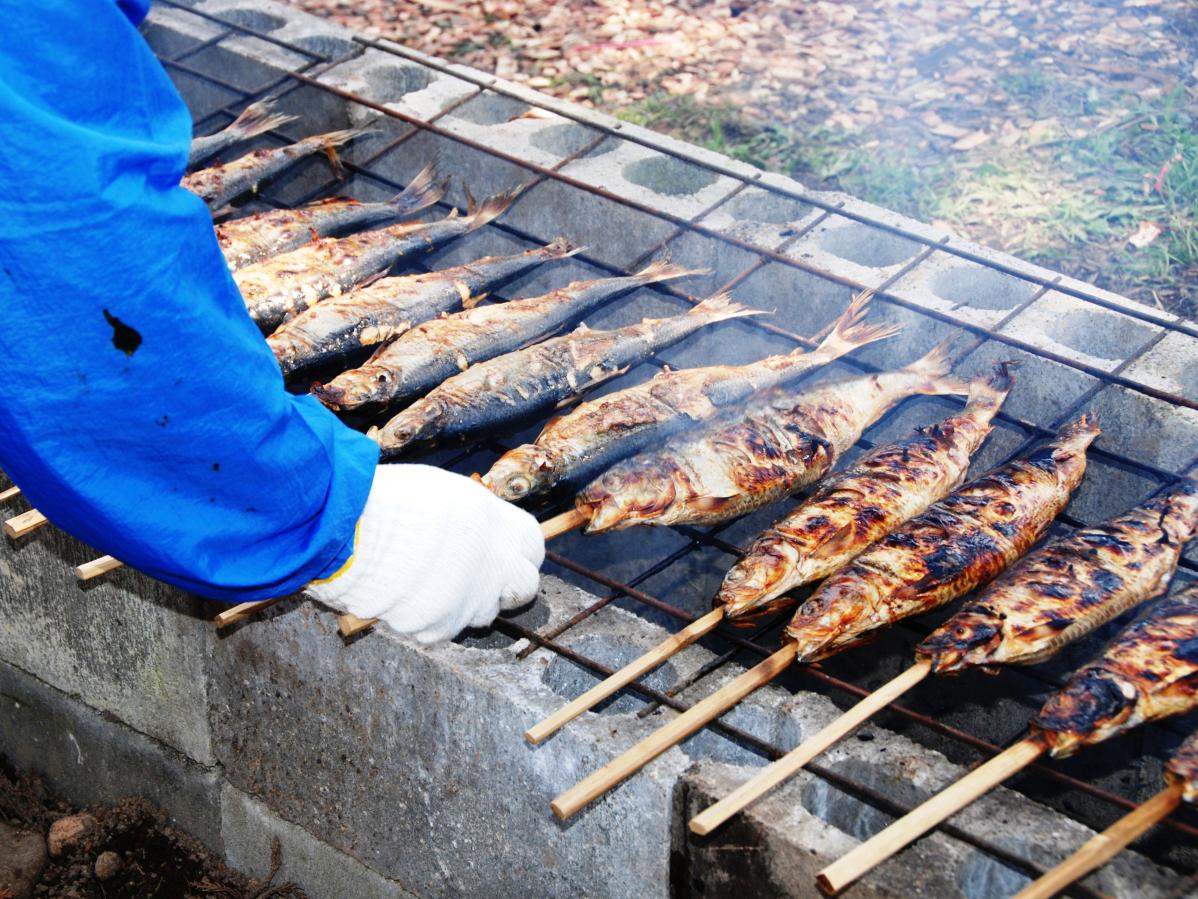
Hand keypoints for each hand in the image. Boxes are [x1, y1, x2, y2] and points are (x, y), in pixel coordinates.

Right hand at [306, 464, 543, 642]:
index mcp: (500, 527)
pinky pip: (439, 628)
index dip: (515, 552)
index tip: (499, 554)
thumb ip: (475, 521)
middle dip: (503, 587)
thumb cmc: (396, 501)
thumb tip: (479, 535)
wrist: (357, 529)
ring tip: (422, 581)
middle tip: (472, 579)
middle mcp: (495, 567)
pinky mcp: (439, 626)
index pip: (533, 549)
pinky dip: (424, 617)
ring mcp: (470, 601)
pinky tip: (401, 595)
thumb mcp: (449, 495)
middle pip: (522, 589)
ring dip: (461, 603)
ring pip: (480, 613)